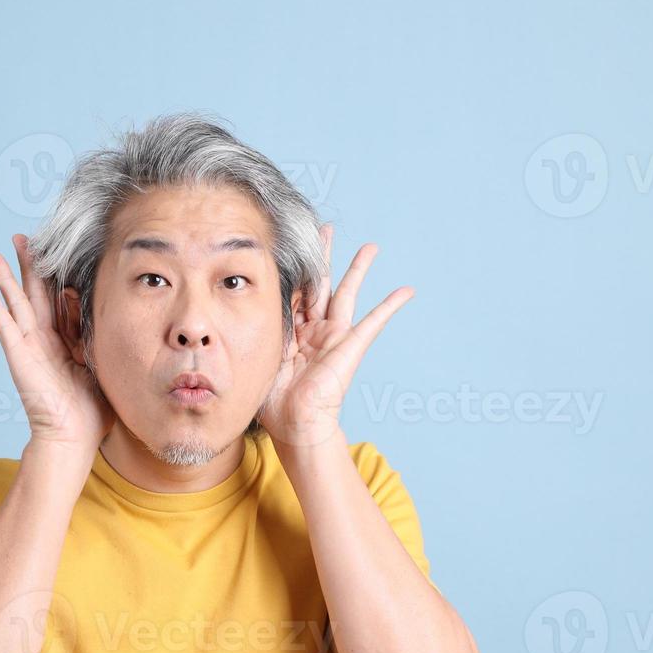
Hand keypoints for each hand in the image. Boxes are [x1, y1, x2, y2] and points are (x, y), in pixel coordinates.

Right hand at [0, 234, 115, 453]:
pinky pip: (5, 326)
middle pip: (34, 294)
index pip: (60, 301)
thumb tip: (105, 317)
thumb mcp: (102, 366)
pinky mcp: (19, 356)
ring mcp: (29, 346)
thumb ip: (99, 340)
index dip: (57, 276)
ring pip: (16, 303)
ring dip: (4, 277)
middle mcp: (44, 340)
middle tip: (20, 239)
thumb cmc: (91, 411)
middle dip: (28, 266)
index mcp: (64, 342)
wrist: (74, 438)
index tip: (55, 250)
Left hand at [259, 225, 414, 448]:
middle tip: (325, 228)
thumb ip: (261, 330)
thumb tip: (246, 305)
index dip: (292, 268)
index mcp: (292, 332)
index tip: (290, 242)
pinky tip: (407, 290)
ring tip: (371, 247)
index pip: (292, 292)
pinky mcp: (351, 346)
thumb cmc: (274, 400)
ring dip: (359, 269)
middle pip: (320, 283)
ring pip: (348, 293)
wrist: (296, 424)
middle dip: (322, 255)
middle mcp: (315, 330)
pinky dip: (391, 305)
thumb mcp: (261, 356)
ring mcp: (335, 336)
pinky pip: (375, 321)